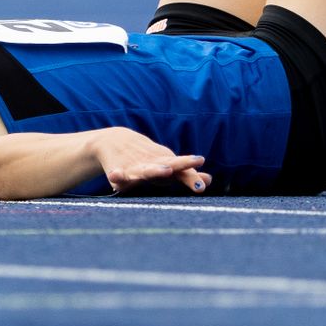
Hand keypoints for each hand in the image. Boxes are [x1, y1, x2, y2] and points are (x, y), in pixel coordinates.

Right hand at [95, 128, 210, 194]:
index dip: (193, 177)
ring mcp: (136, 169)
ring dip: (157, 170)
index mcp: (167, 166)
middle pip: (171, 166)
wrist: (115, 141)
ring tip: (167, 171)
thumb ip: (187, 175)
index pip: (183, 172)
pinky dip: (118, 175)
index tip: (204, 184)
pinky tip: (116, 175)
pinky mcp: (119, 172)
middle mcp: (154, 165)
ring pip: (148, 171)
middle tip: (198, 161)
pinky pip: (118, 175)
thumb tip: (209, 180)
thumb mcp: (168, 165)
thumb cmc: (147, 159)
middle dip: (184, 165)